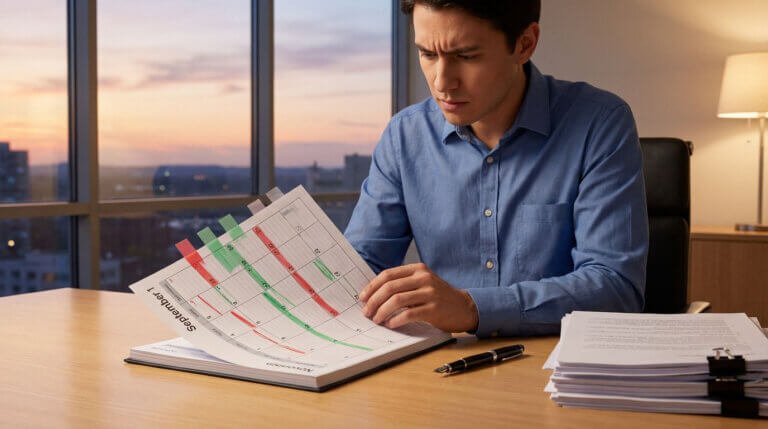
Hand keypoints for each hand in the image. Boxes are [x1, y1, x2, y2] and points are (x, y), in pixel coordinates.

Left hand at [359, 263, 478, 332]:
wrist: (465, 307)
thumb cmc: (439, 297)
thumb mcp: (422, 283)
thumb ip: (403, 284)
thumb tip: (374, 294)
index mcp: (418, 269)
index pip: (388, 275)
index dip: (372, 286)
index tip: (362, 297)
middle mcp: (423, 278)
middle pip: (390, 287)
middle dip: (374, 300)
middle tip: (366, 312)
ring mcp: (430, 293)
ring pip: (397, 300)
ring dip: (382, 311)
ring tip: (376, 319)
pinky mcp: (434, 309)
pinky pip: (409, 314)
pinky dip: (396, 319)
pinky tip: (391, 324)